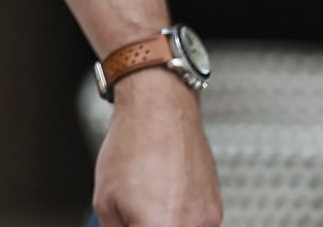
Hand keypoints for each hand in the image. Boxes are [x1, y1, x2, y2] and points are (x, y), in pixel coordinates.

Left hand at [92, 69, 222, 226]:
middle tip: (135, 218)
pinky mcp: (216, 209)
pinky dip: (178, 221)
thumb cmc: (130, 147)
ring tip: (146, 205)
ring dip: (165, 226)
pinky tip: (163, 199)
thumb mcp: (106, 201)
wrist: (160, 108)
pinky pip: (195, 226)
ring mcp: (209, 221)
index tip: (129, 226)